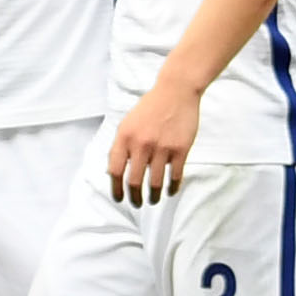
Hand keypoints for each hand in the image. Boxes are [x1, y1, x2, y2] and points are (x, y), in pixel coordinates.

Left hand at [106, 82, 201, 206]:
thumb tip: (114, 172)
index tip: (119, 198)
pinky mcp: (180, 149)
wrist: (176, 92)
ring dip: (153, 196)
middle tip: (137, 204)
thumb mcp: (127, 123)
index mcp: (124, 137)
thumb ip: (121, 146)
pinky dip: (172, 188)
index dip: (116, 189)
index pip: (115, 171)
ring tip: (153, 200)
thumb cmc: (150, 108)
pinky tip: (170, 191)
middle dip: (135, 197)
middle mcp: (141, 144)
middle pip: (134, 181)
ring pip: (155, 183)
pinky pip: (175, 176)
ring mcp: (162, 147)